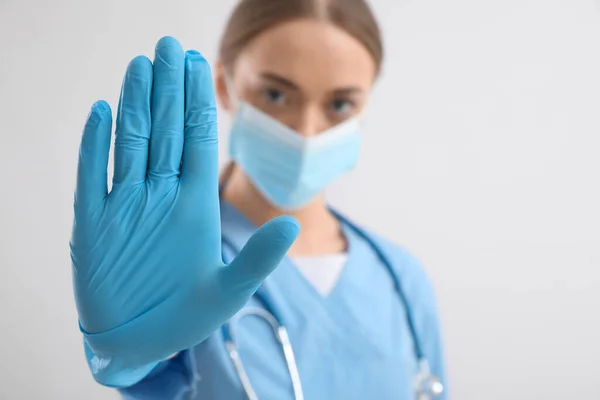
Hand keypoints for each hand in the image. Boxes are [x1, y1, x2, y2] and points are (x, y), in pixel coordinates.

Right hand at [70, 36, 298, 374]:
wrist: (140, 342)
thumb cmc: (187, 316)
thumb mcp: (229, 291)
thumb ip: (258, 258)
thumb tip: (291, 225)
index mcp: (196, 204)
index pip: (198, 141)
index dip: (196, 103)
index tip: (199, 65)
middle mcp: (162, 196)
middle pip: (165, 131)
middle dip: (167, 89)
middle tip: (168, 46)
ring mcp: (127, 206)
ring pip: (131, 143)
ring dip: (134, 104)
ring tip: (140, 66)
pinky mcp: (95, 224)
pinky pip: (93, 176)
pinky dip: (96, 146)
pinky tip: (102, 112)